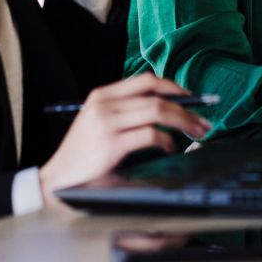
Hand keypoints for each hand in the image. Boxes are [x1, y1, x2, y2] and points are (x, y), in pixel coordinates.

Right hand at [38, 73, 212, 206]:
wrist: (57, 180)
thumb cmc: (82, 155)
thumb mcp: (98, 123)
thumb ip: (124, 112)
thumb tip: (165, 109)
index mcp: (102, 95)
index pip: (146, 80)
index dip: (173, 87)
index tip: (192, 99)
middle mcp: (104, 103)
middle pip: (156, 94)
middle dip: (186, 105)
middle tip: (203, 120)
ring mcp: (106, 123)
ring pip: (157, 110)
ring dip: (183, 121)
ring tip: (196, 133)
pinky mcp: (111, 144)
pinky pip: (149, 135)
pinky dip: (166, 141)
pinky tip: (169, 149)